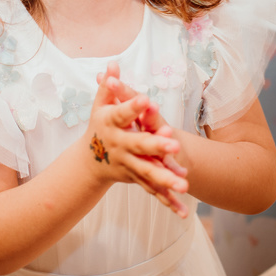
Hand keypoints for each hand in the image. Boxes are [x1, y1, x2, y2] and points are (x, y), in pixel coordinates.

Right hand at [87, 64, 189, 216]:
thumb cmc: (99, 127)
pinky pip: (154, 191)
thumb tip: (112, 64)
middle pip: (140, 146)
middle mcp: (120, 147)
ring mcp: (129, 166)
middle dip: (157, 144)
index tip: (147, 99)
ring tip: (185, 182)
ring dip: (167, 179)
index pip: (122, 114)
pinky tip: (184, 211)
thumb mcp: (100, 106)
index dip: (133, 106)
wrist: (90, 162)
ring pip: (149, 172)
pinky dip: (168, 202)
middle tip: (175, 142)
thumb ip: (109, 87)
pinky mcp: (137, 180)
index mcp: (111, 126)